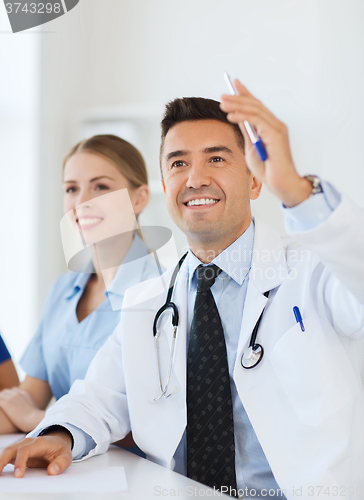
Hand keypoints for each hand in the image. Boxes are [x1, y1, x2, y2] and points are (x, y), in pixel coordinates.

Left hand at [0, 388, 45, 431]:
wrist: (33, 419)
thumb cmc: (33, 418)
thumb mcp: (32, 407)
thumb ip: (27, 404)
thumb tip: (24, 410)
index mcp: (24, 393)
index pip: (13, 389)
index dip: (10, 395)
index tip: (9, 402)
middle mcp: (17, 393)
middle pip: (5, 391)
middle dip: (3, 397)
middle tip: (3, 406)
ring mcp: (11, 398)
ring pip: (0, 395)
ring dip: (0, 400)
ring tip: (2, 408)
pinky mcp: (6, 404)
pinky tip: (0, 410)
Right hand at [0, 433, 72, 477]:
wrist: (57, 442)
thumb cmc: (60, 449)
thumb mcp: (66, 455)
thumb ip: (61, 463)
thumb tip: (52, 471)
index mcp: (39, 443)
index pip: (25, 450)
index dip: (20, 462)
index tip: (18, 475)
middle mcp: (27, 443)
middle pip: (11, 449)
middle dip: (2, 461)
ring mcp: (21, 447)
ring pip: (6, 452)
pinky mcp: (18, 453)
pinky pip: (6, 457)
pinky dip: (1, 463)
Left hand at [220, 79, 311, 206]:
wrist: (280, 184)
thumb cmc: (268, 169)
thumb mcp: (252, 148)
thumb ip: (248, 132)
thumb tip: (238, 119)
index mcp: (271, 126)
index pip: (257, 105)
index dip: (245, 93)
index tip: (233, 84)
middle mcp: (276, 124)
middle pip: (255, 104)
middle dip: (238, 98)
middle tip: (222, 95)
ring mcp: (277, 128)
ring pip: (255, 110)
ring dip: (237, 105)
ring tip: (223, 104)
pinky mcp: (276, 134)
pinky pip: (257, 120)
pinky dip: (243, 116)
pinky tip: (231, 115)